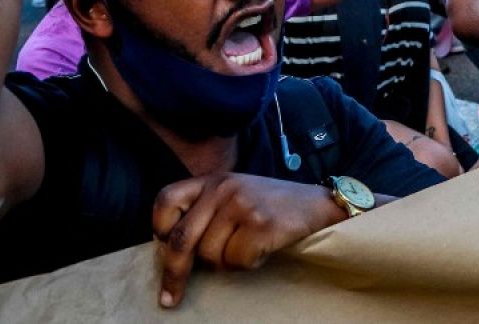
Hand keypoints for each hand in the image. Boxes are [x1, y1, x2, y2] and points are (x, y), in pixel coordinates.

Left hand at [152, 173, 343, 308]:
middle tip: (170, 297)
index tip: (163, 248)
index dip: (159, 228)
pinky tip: (261, 249)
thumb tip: (174, 250)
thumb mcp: (236, 193)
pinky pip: (235, 260)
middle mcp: (223, 188)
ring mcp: (242, 204)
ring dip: (225, 263)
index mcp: (213, 180)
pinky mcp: (260, 224)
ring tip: (245, 249)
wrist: (318, 205)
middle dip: (175, 273)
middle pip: (181, 239)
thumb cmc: (273, 206)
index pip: (166, 200)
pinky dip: (247, 264)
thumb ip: (207, 209)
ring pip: (209, 255)